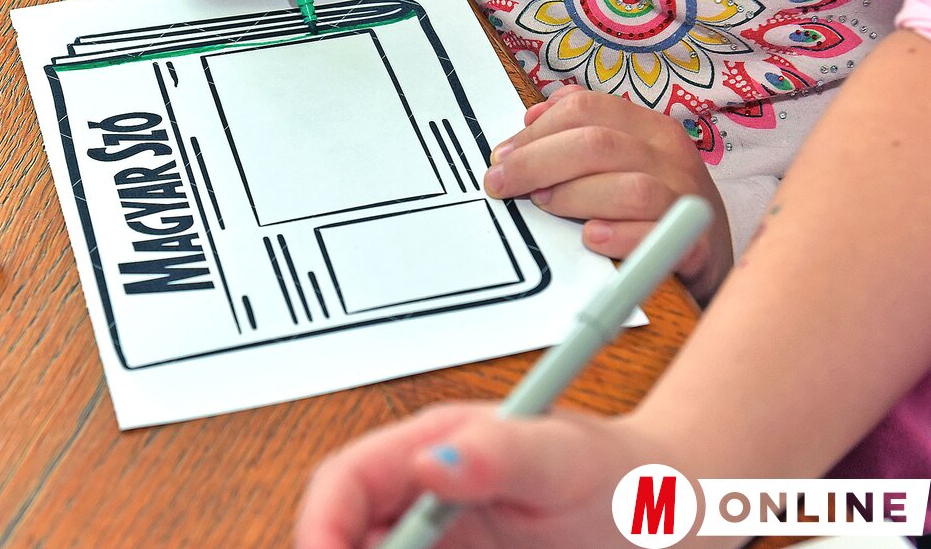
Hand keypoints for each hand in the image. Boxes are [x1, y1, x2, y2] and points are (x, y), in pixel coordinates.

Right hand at [295, 402, 670, 548]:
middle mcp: (425, 499)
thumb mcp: (561, 456)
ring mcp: (442, 544)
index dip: (321, 526)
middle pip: (348, 540)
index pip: (345, 483)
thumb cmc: (616, 469)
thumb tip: (429, 459)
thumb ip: (497, 453)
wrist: (667, 516)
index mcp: (431, 449)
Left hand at [484, 86, 731, 299]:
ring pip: (626, 187)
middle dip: (537, 162)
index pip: (586, 109)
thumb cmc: (653, 207)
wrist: (709, 258)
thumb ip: (583, 132)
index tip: (500, 157)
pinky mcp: (696, 245)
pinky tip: (591, 238)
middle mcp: (671, 157)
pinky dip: (619, 236)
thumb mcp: (625, 160)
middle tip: (502, 185)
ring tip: (545, 206)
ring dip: (574, 196)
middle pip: (597, 143)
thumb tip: (532, 116)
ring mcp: (686, 200)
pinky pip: (655, 235)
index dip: (536, 131)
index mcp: (649, 129)